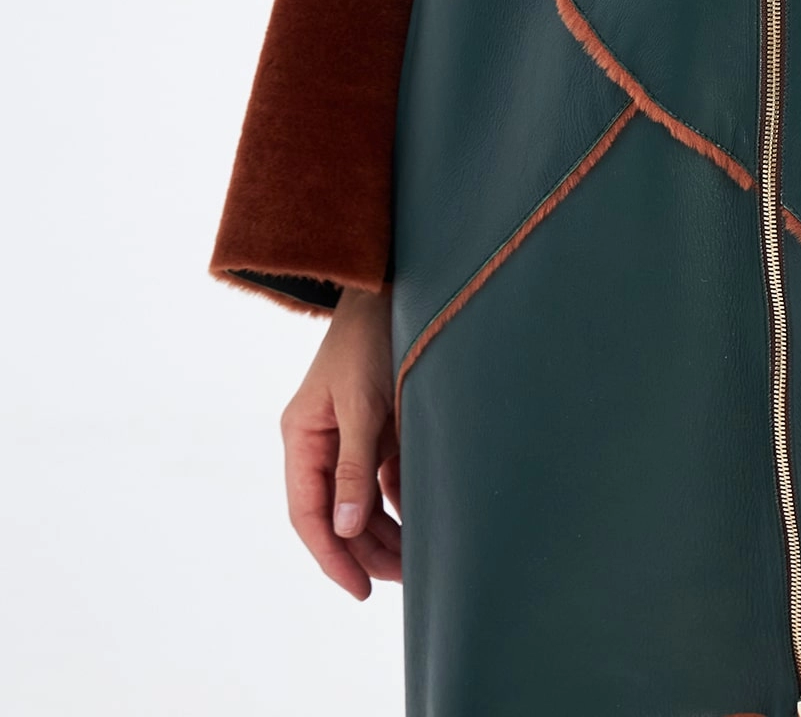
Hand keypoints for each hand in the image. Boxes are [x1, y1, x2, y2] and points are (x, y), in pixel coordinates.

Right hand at [279, 284, 401, 597]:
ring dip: (386, 530)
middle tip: (403, 579)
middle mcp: (322, 442)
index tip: (359, 589)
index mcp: (302, 437)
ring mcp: (351, 436)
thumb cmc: (369, 339)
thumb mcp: (361, 404)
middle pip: (339, 513)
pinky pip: (385, 478)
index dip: (331, 556)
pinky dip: (401, 500)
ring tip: (416, 560)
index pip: (309, 513)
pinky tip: (422, 520)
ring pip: (363, 501)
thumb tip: (344, 530)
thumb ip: (353, 466)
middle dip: (366, 549)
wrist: (395, 288)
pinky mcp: (379, 428)